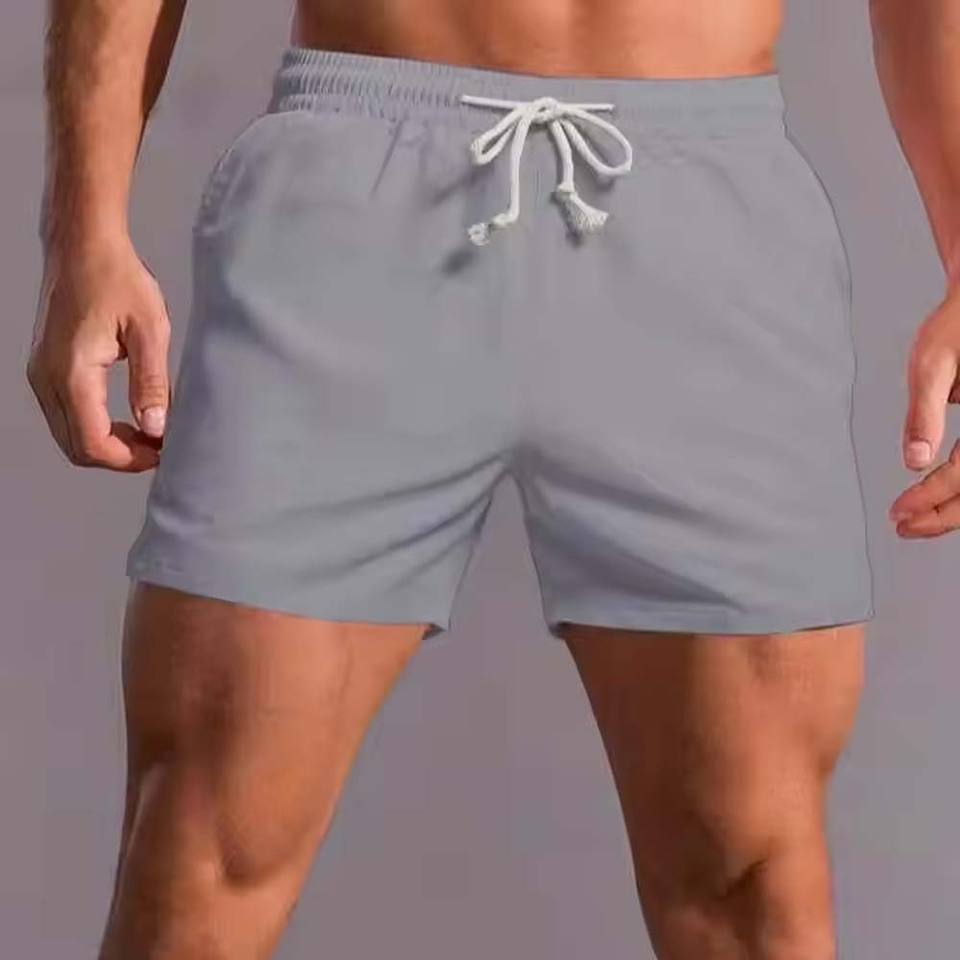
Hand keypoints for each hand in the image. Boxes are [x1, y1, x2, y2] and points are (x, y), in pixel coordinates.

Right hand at [26, 233, 169, 471]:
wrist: (82, 244)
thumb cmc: (116, 277)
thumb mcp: (150, 330)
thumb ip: (152, 383)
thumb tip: (156, 427)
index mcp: (73, 372)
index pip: (93, 443)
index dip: (129, 459)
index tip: (161, 452)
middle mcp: (47, 378)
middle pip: (76, 448)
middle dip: (119, 456)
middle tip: (157, 446)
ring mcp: (41, 373)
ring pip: (68, 435)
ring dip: (106, 443)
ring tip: (147, 433)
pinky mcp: (45, 368)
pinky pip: (64, 415)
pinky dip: (93, 426)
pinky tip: (124, 418)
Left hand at [889, 286, 959, 536]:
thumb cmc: (958, 324)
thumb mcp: (933, 363)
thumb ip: (924, 414)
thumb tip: (914, 461)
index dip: (930, 499)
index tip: (897, 512)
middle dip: (943, 516)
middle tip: (903, 527)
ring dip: (956, 509)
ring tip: (916, 523)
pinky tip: (938, 501)